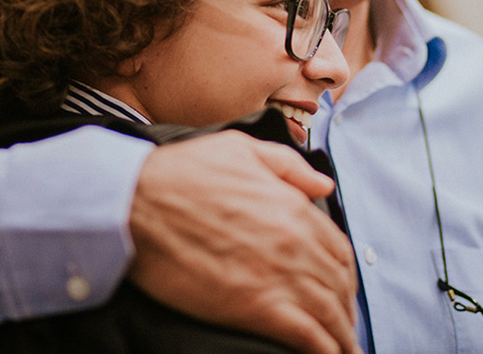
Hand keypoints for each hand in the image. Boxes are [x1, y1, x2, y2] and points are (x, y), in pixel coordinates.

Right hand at [127, 131, 361, 353]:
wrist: (136, 201)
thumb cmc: (182, 172)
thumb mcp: (242, 149)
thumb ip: (288, 166)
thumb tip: (323, 183)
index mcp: (293, 207)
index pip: (338, 247)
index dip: (345, 272)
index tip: (342, 287)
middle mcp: (295, 242)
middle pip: (338, 283)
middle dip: (346, 307)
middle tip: (344, 325)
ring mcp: (278, 276)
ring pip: (329, 313)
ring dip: (342, 336)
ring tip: (345, 350)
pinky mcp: (256, 307)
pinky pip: (306, 335)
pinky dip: (324, 349)